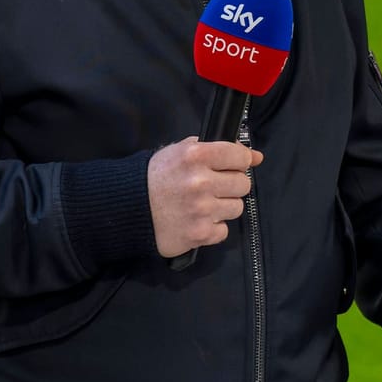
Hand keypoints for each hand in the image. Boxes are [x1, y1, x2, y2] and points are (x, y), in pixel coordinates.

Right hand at [147, 137, 263, 256]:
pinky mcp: (199, 233)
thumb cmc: (155, 177)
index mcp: (195, 155)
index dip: (238, 162)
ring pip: (236, 208)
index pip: (240, 157)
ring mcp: (201, 209)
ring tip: (201, 205)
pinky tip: (195, 220)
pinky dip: (212, 228)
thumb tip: (256, 156)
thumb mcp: (180, 152)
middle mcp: (200, 182)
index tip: (231, 166)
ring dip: (222, 207)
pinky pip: (223, 230)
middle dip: (230, 185)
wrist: (126, 208)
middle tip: (212, 187)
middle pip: (243, 184)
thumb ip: (218, 148)